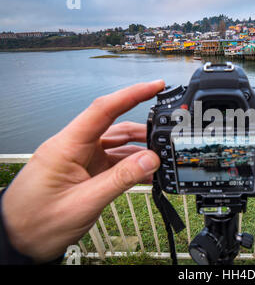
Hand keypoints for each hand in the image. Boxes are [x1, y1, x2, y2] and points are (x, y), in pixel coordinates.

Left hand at [2, 81, 164, 261]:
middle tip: (167, 134)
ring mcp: (81, 160)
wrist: (17, 239)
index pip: (103, 109)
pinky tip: (146, 174)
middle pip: (115, 127)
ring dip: (139, 151)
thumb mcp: (84, 202)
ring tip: (161, 158)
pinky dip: (131, 167)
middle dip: (143, 130)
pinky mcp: (85, 172)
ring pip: (117, 146)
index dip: (131, 94)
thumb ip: (120, 179)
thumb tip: (150, 160)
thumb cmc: (37, 221)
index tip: (154, 86)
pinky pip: (113, 163)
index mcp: (67, 146)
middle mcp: (74, 148)